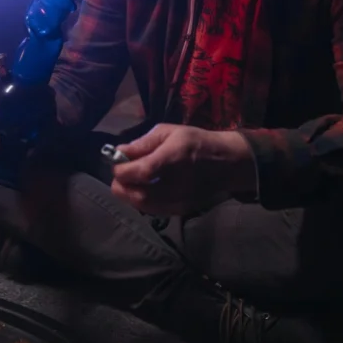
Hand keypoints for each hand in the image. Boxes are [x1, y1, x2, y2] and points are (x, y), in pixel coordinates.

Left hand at [111, 124, 255, 215]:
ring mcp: (181, 199)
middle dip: (122, 187)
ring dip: (130, 197)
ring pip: (146, 206)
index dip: (122, 171)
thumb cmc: (195, 141)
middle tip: (118, 178)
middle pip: (140, 195)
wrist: (226, 162)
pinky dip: (142, 203)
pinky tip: (141, 192)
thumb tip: (119, 152)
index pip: (141, 172)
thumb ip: (143, 143)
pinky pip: (156, 210)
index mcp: (173, 158)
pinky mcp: (183, 209)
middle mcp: (177, 183)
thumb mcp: (169, 132)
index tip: (116, 165)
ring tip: (127, 185)